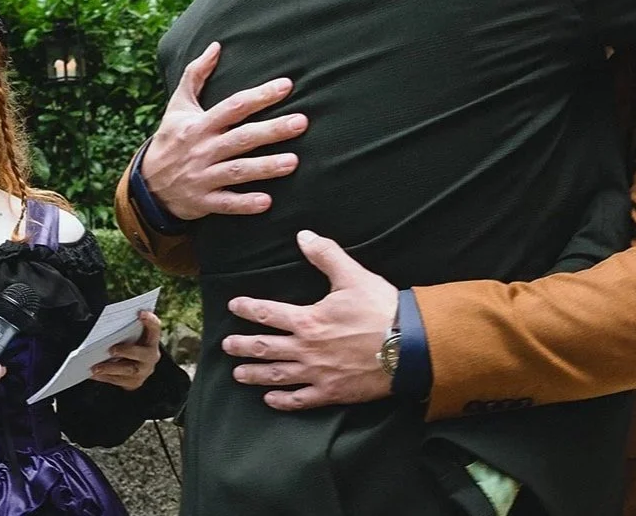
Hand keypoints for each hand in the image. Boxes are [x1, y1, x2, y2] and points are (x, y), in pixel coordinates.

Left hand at [91, 311, 162, 390]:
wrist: (137, 365)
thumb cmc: (131, 343)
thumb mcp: (132, 333)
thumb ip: (126, 327)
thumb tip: (108, 324)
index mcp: (152, 340)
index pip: (155, 328)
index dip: (150, 320)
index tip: (140, 313)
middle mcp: (152, 356)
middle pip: (141, 354)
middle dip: (126, 351)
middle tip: (111, 350)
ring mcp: (144, 371)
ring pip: (128, 370)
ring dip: (110, 368)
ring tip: (95, 367)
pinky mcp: (134, 382)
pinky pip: (119, 381)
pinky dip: (104, 377)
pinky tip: (92, 374)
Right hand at [142, 41, 307, 220]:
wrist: (147, 185)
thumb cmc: (170, 139)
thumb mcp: (178, 106)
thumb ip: (196, 74)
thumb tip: (216, 46)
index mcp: (199, 124)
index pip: (233, 107)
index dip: (259, 96)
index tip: (286, 86)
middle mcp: (202, 149)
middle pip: (241, 138)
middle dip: (271, 131)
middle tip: (301, 122)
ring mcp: (203, 177)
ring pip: (237, 171)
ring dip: (264, 167)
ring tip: (293, 162)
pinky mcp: (204, 201)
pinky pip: (226, 204)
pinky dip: (245, 204)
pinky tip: (268, 202)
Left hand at [224, 230, 397, 410]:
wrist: (409, 347)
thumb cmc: (381, 310)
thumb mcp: (353, 276)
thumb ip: (326, 255)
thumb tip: (304, 236)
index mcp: (308, 320)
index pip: (267, 313)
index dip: (247, 308)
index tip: (232, 306)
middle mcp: (307, 349)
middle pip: (264, 348)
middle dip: (242, 346)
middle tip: (226, 346)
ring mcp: (318, 374)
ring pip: (277, 375)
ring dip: (254, 374)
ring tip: (237, 374)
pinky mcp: (332, 392)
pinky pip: (301, 400)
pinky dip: (283, 401)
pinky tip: (270, 400)